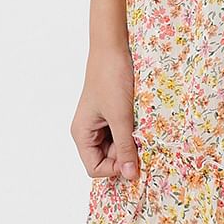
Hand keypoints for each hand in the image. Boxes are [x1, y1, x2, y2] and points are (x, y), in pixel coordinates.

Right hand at [70, 44, 140, 180]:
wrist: (114, 47)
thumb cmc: (111, 78)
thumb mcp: (121, 117)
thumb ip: (125, 148)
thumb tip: (130, 177)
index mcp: (82, 133)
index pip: (95, 168)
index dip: (115, 168)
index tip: (134, 158)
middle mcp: (88, 131)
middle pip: (107, 159)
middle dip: (125, 154)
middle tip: (140, 140)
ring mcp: (100, 122)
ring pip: (117, 146)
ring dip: (130, 142)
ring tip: (141, 128)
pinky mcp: (112, 113)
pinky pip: (122, 132)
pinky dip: (132, 132)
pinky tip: (141, 122)